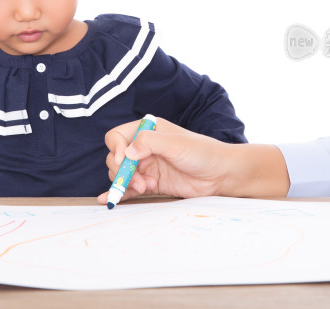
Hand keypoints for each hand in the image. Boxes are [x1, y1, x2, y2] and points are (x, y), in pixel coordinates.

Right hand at [97, 117, 289, 203]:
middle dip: (123, 171)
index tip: (123, 161)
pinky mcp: (151, 183)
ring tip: (147, 187)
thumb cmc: (203, 152)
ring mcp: (147, 166)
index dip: (116, 148)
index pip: (117, 137)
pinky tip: (108, 198)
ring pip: (122, 174)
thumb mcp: (176, 144)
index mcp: (147, 130)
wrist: (221, 175)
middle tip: (139, 180)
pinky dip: (120, 193)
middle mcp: (144, 148)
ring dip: (128, 182)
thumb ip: (149, 143)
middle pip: (116, 158)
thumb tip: (126, 152)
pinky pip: (130, 188)